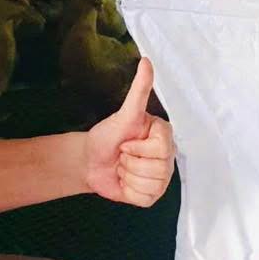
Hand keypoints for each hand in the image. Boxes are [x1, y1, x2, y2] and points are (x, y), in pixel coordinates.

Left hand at [84, 58, 174, 206]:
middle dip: (131, 162)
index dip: (137, 148)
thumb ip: (138, 90)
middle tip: (123, 154)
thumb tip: (146, 60)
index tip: (126, 141)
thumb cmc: (107, 135)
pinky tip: (125, 181)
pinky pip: (146, 198)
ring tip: (123, 166)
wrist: (90, 161)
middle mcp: (168, 156)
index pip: (161, 148)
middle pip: (158, 169)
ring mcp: (162, 178)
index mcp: (164, 136)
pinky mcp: (153, 195)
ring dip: (128, 176)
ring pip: (151, 185)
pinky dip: (129, 191)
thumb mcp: (123, 114)